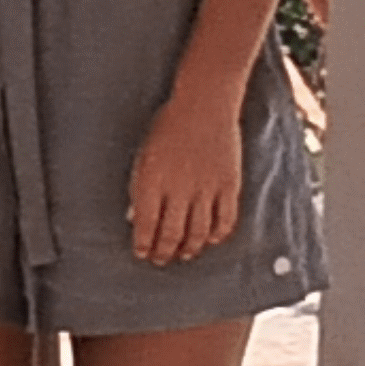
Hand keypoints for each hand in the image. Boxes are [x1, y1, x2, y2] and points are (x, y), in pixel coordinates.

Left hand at [129, 97, 249, 266]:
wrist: (204, 105)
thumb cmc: (168, 126)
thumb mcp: (144, 155)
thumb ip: (139, 187)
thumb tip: (135, 217)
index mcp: (151, 181)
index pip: (145, 225)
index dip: (143, 244)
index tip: (142, 253)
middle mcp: (178, 189)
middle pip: (171, 234)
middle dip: (164, 252)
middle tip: (161, 259)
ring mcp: (206, 189)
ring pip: (198, 232)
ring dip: (189, 248)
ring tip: (184, 254)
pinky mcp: (229, 186)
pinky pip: (226, 220)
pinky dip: (217, 235)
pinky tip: (210, 239)